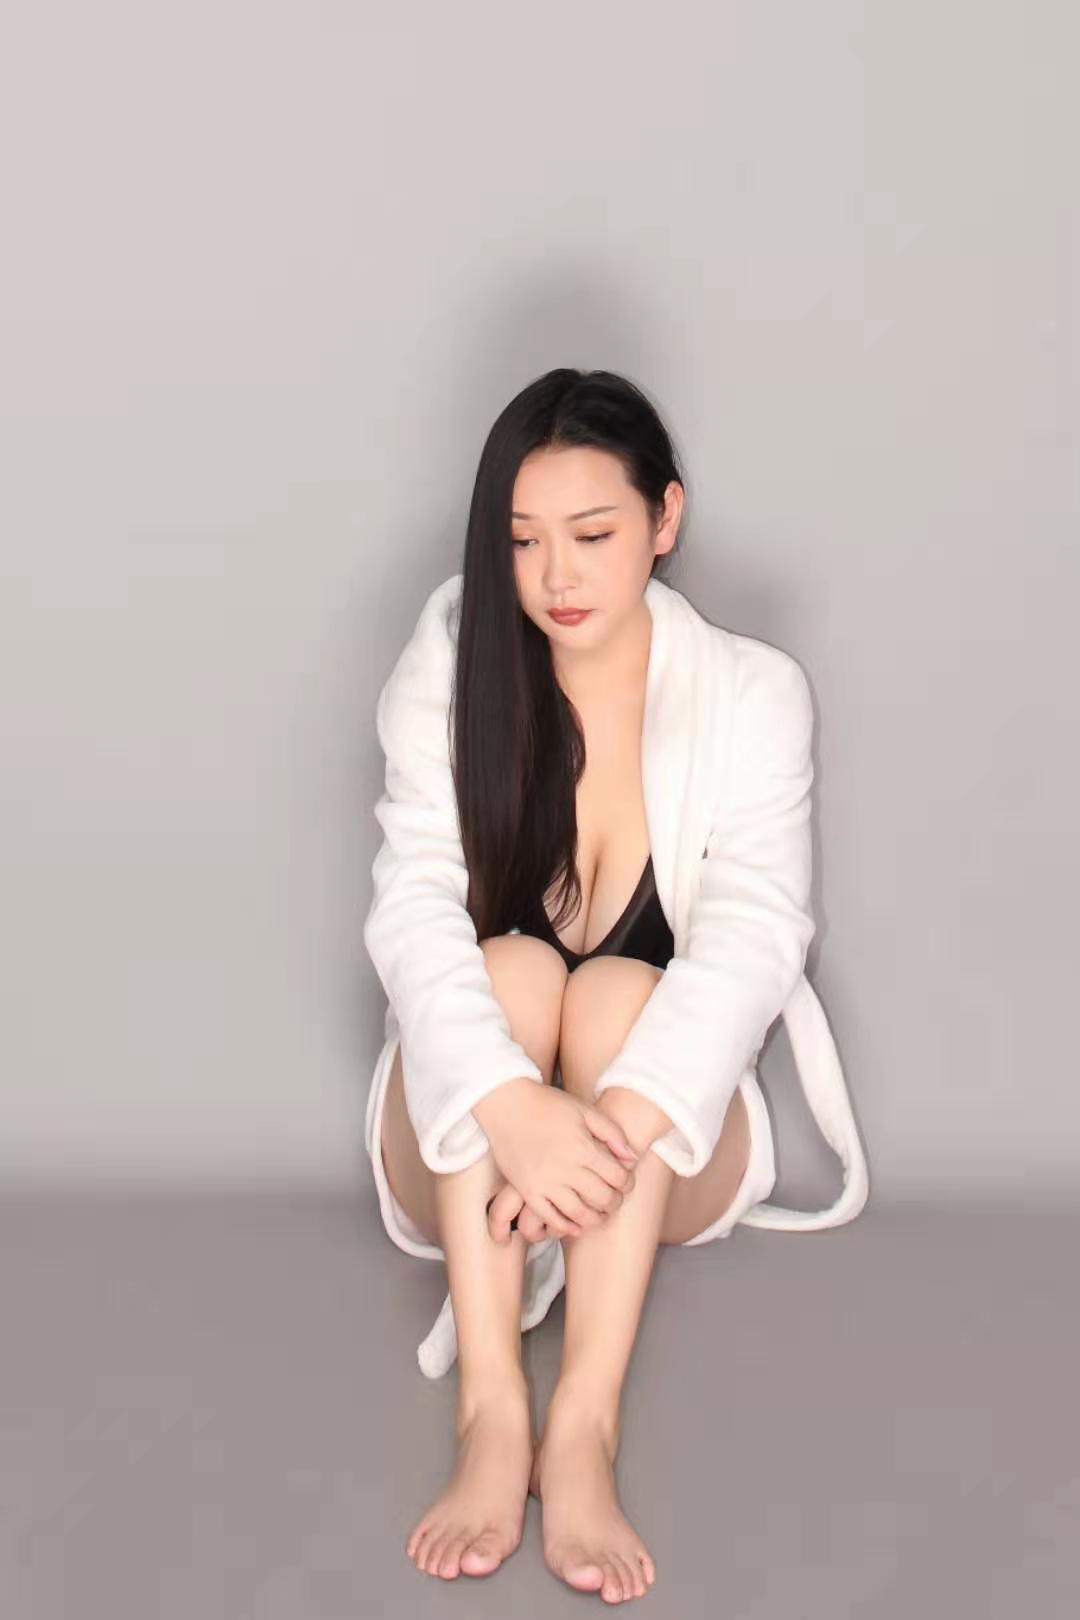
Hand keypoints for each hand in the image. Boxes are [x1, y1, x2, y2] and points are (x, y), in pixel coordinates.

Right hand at [476, 1082, 639, 1241]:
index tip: (626, 1182)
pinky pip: (550, 1218)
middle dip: (614, 1202)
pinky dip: (566, 1227)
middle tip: (615, 1200)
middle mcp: (565, 1168)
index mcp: (582, 1147)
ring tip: (599, 1216)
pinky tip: (574, 1224)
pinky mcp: (527, 1191)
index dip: (628, 1183)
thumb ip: (612, 1133)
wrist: (507, 1105)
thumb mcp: (585, 1110)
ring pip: (579, 1214)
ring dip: (594, 1220)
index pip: (617, 1177)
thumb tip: (632, 1158)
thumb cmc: (548, 1104)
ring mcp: (545, 1182)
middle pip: (602, 1198)